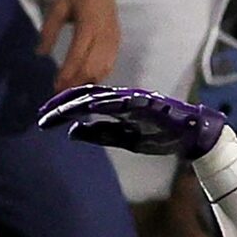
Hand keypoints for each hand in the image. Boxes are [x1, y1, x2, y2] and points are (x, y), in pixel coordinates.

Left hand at [38, 0, 121, 89]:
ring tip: (75, 91)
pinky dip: (101, 74)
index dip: (67, 75)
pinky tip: (90, 80)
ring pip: (104, 68)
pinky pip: (111, 62)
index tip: (55, 87)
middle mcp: (103, 35)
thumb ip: (49, 31)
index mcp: (88, 26)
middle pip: (92, 68)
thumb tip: (40, 54)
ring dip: (89, 82)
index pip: (77, 57)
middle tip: (62, 95)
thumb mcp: (58, 7)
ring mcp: (113, 38)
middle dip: (77, 84)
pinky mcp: (117, 38)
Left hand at [39, 83, 226, 160]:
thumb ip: (101, 133)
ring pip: (103, 97)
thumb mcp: (125, 139)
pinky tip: (90, 107)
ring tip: (58, 110)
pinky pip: (125, 103)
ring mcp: (137, 99)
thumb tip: (71, 131)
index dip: (64, 108)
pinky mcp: (149, 103)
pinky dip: (106, 104)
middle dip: (65, 104)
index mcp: (118, 106)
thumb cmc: (162, 136)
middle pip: (89, 97)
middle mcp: (124, 98)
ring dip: (80, 103)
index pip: (86, 104)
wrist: (193, 136)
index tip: (44, 118)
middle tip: (43, 113)